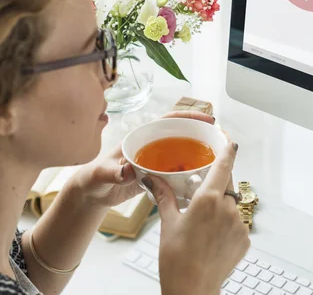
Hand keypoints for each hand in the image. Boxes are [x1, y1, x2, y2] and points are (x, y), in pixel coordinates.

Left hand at [69, 110, 215, 208]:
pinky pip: (178, 172)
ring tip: (217, 159)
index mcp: (141, 137)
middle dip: (201, 134)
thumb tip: (128, 170)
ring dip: (198, 155)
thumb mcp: (102, 174)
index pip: (168, 120)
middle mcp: (152, 146)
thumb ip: (114, 172)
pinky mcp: (157, 176)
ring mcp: (156, 161)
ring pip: (182, 153)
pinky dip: (190, 174)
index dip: (188, 117)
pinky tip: (201, 180)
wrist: (92, 195)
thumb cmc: (94, 179)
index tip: (207, 119)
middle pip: (181, 134)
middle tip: (220, 140)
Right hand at [144, 142, 249, 294]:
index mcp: (208, 199)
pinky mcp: (245, 239)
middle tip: (202, 194)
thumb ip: (164, 196)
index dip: (228, 151)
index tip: (230, 141)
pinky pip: (237, 223)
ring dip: (221, 207)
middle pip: (227, 184)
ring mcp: (239, 224)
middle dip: (217, 184)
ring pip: (232, 205)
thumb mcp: (168, 222)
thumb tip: (152, 179)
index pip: (223, 165)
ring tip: (203, 224)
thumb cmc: (177, 259)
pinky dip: (226, 225)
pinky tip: (211, 237)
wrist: (192, 289)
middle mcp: (227, 208)